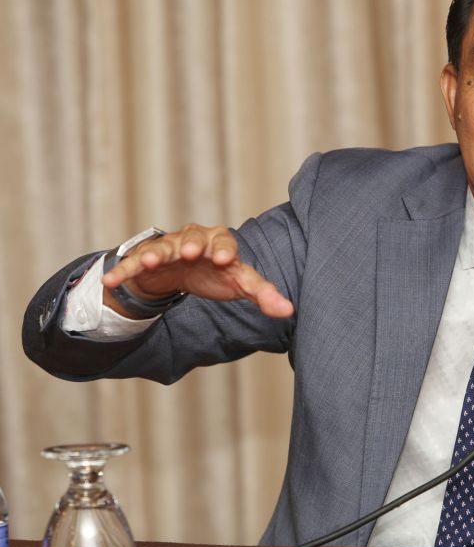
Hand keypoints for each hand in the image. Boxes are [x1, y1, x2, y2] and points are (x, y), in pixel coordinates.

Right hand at [101, 224, 293, 318]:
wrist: (182, 271)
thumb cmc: (217, 274)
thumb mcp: (239, 283)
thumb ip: (263, 294)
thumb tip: (289, 310)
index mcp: (220, 244)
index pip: (225, 242)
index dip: (225, 249)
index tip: (226, 260)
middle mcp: (194, 240)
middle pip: (194, 236)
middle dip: (192, 243)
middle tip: (191, 252)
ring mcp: (168, 247)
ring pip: (163, 246)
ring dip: (156, 253)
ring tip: (150, 263)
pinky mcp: (145, 259)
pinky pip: (133, 261)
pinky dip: (123, 269)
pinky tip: (111, 280)